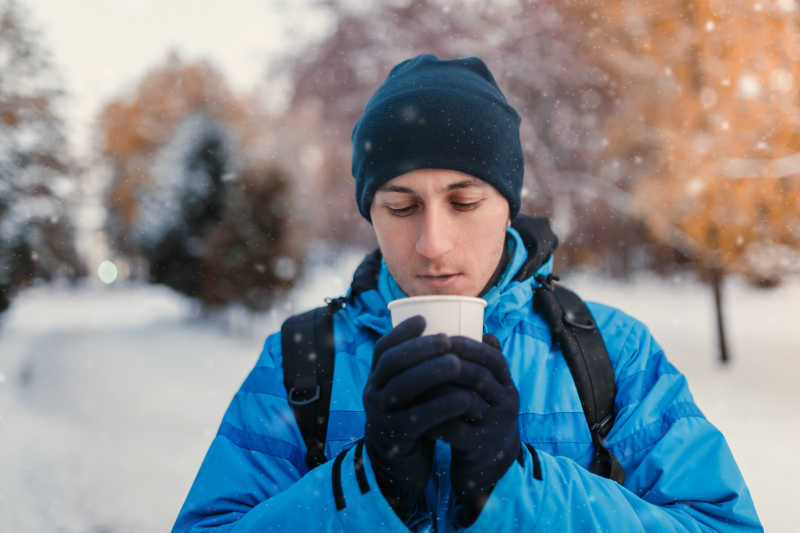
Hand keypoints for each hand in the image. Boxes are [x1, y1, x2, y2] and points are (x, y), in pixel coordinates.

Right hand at [363, 316, 486, 517]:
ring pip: (402, 388)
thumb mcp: (411, 393)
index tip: (424, 319)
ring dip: (431, 373)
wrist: (396, 466)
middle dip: (420, 348)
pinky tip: (462, 398)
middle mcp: (373, 393)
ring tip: (457, 364)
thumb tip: (454, 334)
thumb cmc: (410, 419)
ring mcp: (381, 416)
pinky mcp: (396, 439)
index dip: (401, 332)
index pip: (382, 349)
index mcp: (377, 379)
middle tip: (448, 340)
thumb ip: (422, 369)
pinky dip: (441, 406)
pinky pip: (417, 419)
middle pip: (391, 363)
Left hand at [426, 334, 520, 523]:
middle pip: (478, 376)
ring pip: (465, 402)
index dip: (468, 345)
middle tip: (423, 356)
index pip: (493, 358)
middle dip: (448, 363)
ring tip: (413, 380)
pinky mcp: (478, 448)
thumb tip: (480, 328)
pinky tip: (416, 412)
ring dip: (437, 389)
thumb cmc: (483, 418)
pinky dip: (434, 419)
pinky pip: (454, 431)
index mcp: (507, 386)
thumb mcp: (491, 391)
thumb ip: (484, 364)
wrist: (491, 465)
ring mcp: (494, 427)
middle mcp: (506, 404)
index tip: (443, 336)